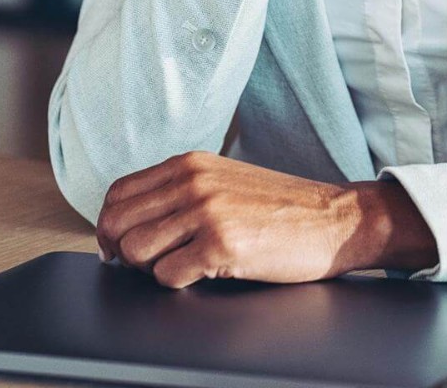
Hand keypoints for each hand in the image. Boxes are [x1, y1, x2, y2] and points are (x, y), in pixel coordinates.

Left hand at [96, 152, 436, 288]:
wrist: (336, 219)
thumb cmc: (284, 206)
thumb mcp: (227, 180)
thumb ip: (182, 189)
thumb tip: (128, 223)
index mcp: (192, 163)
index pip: (117, 193)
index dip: (110, 226)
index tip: (120, 245)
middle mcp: (195, 181)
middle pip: (116, 223)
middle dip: (123, 251)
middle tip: (151, 262)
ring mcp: (208, 211)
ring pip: (134, 252)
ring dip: (152, 268)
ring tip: (185, 264)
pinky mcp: (222, 245)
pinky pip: (167, 276)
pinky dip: (180, 282)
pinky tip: (208, 271)